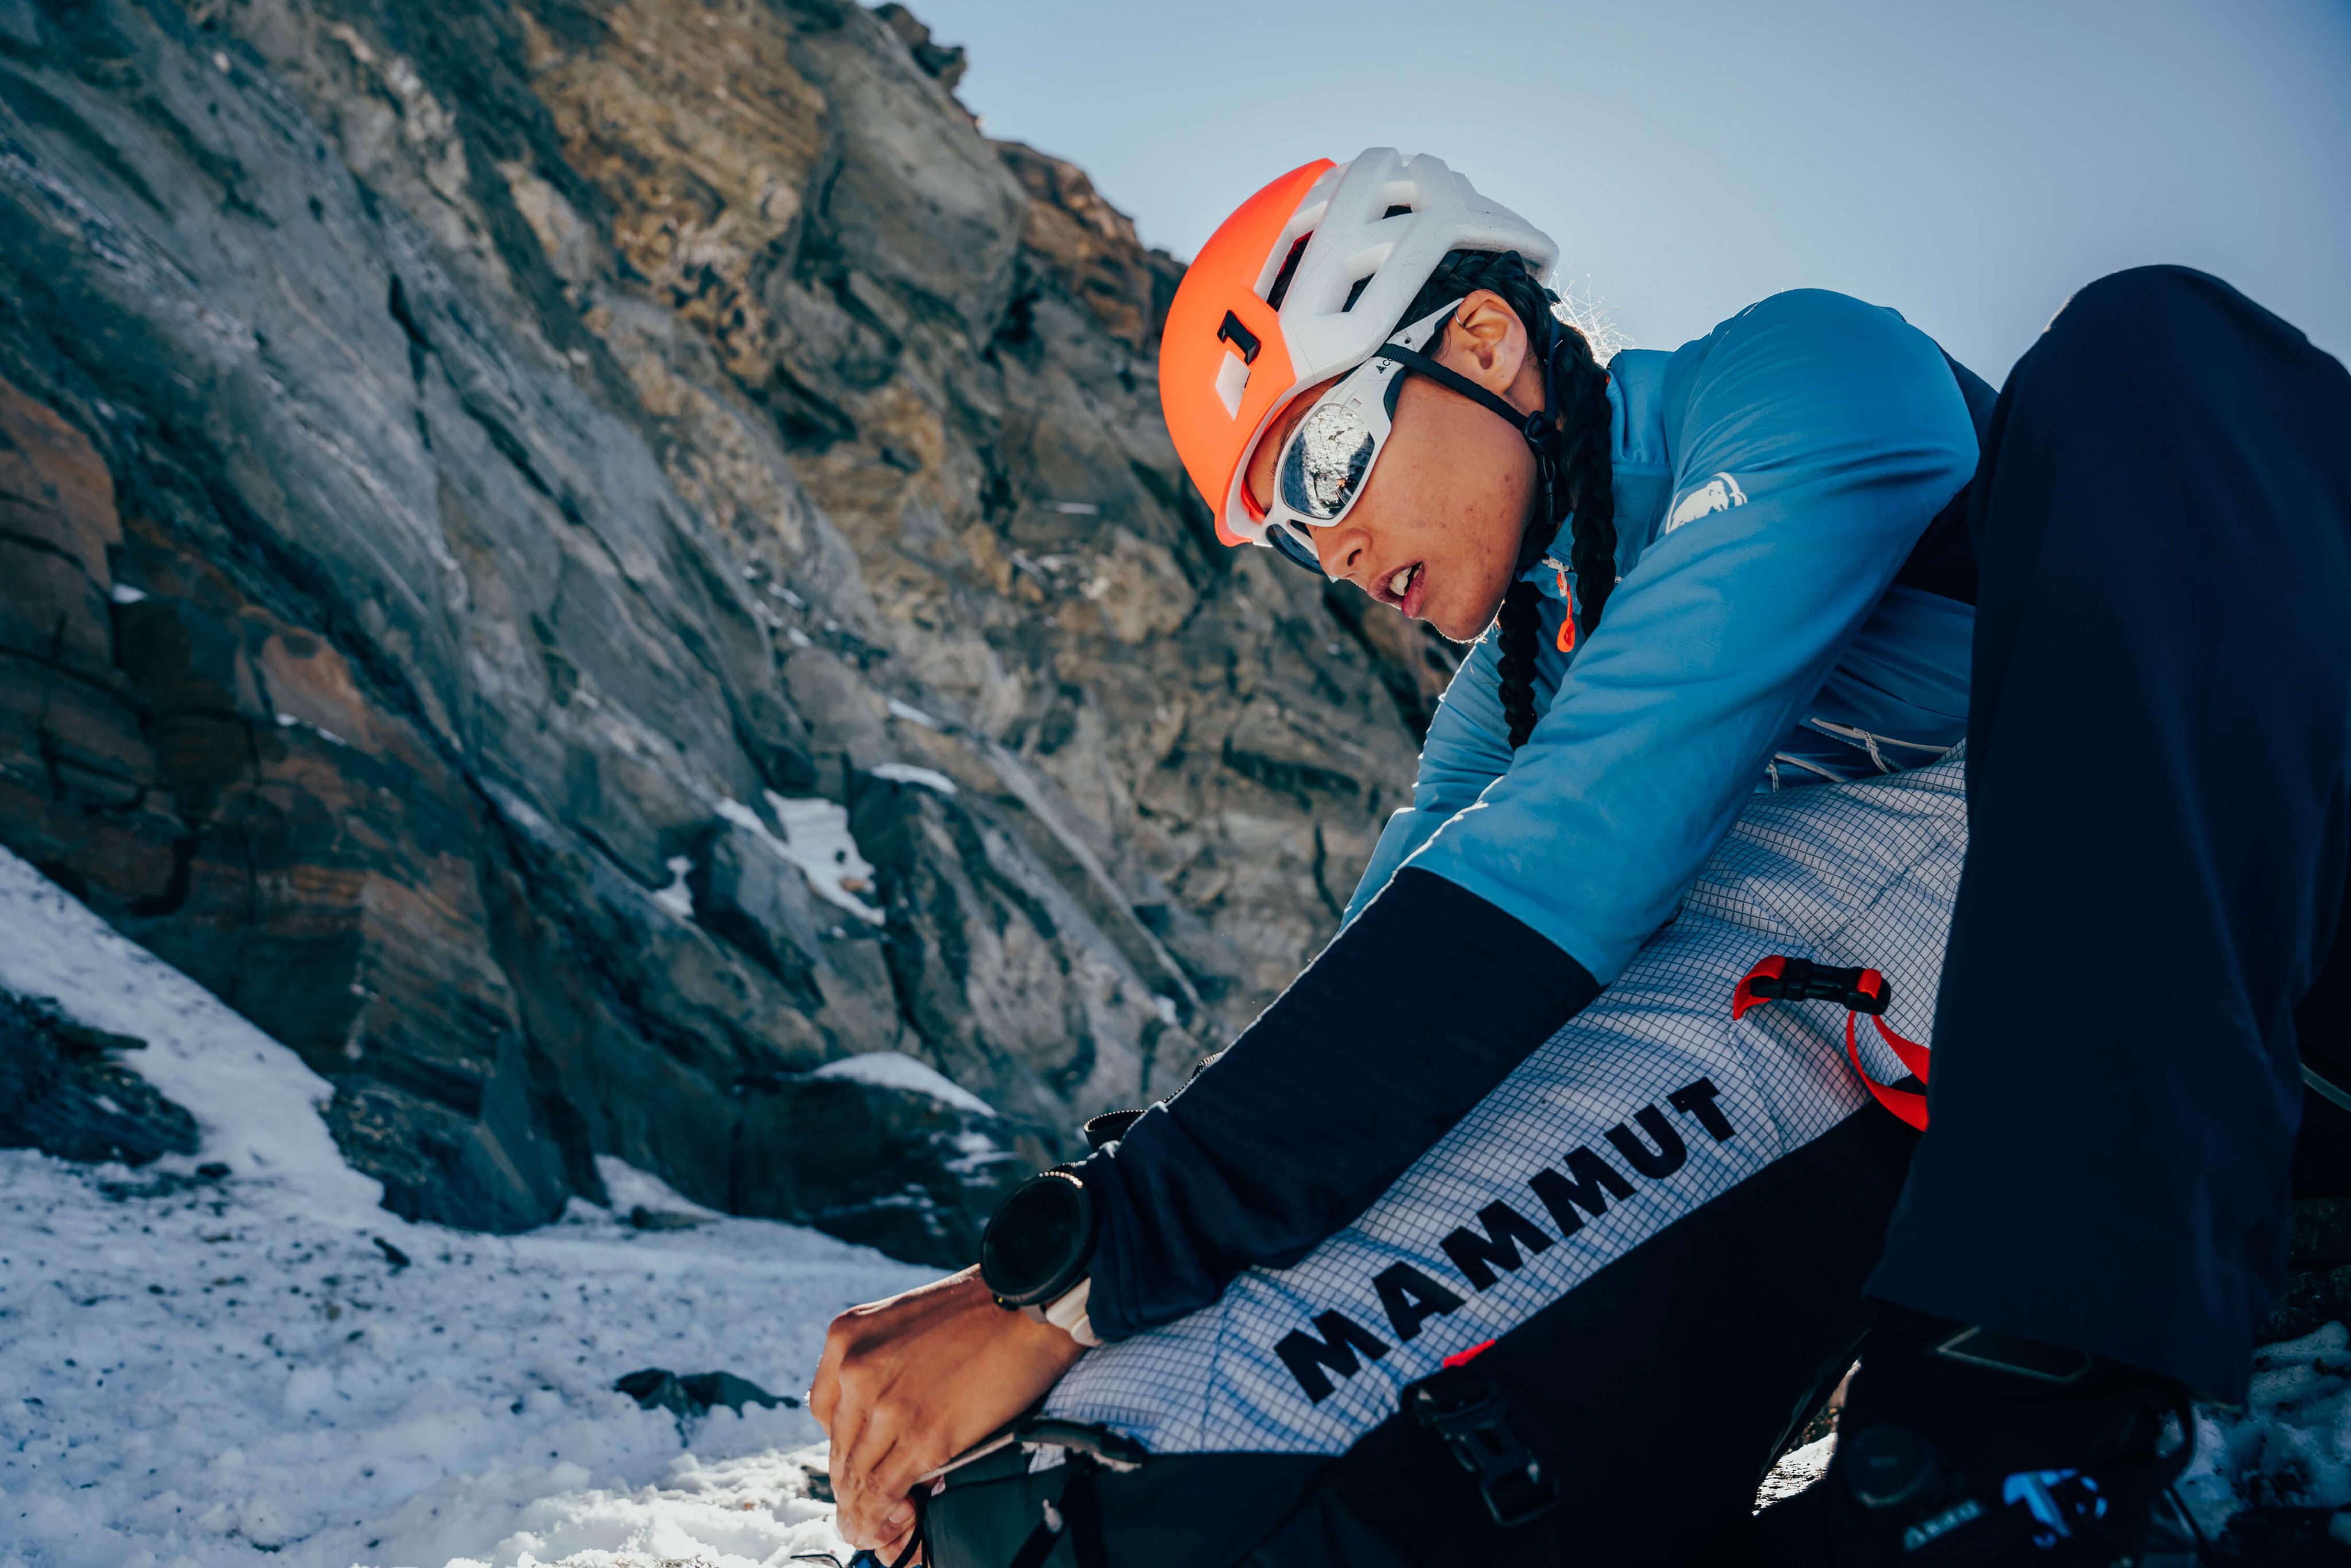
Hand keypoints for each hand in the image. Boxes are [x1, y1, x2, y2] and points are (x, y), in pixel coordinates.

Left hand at [811, 1266, 1087, 1554]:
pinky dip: (880, 1516)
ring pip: (856, 1475)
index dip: (842, 1446)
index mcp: (847, 1336)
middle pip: (839, 1447)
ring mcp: (887, 1404)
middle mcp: (855, 1368)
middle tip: (866, 1507)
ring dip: (862, 1509)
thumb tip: (878, 1425)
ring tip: (872, 1527)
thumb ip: (882, 1365)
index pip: (824, 1412)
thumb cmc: (981, 1309)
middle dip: (851, 1484)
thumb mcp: (905, 1322)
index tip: (858, 1464)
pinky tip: (888, 1524)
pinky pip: (884, 1490)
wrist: (1032, 1302)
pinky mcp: (923, 1435)